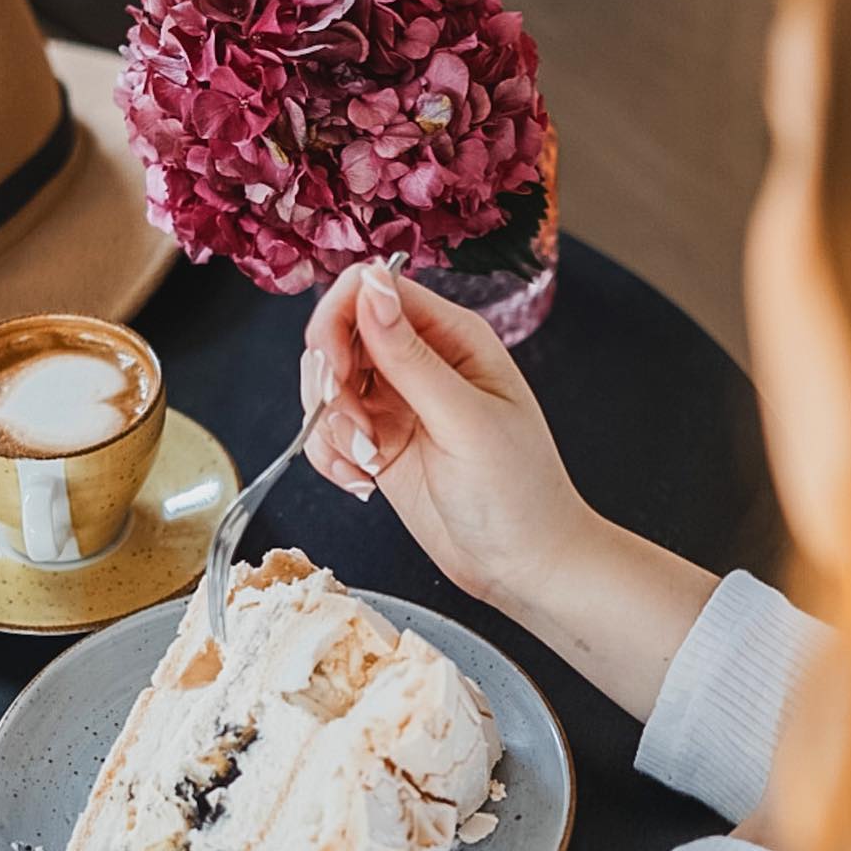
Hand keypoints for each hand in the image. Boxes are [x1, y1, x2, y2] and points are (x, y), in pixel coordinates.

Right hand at [301, 260, 590, 611]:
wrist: (523, 564)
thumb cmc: (519, 493)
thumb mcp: (463, 420)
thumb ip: (409, 356)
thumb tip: (370, 285)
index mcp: (454, 337)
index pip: (373, 290)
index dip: (340, 321)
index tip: (335, 371)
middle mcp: (422, 361)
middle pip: (339, 333)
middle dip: (329, 379)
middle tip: (355, 427)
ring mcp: (398, 403)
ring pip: (327, 384)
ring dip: (330, 424)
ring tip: (369, 460)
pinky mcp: (380, 444)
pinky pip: (328, 430)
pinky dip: (330, 454)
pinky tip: (361, 480)